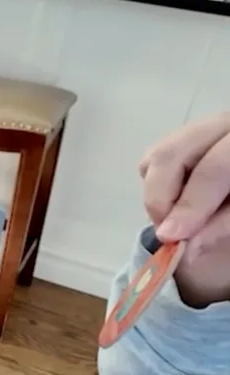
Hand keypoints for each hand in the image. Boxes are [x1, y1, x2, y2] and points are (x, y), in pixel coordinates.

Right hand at [140, 112, 229, 247]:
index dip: (189, 206)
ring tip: (175, 216)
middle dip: (159, 198)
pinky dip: (158, 184)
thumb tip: (185, 249)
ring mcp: (198, 127)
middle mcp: (218, 126)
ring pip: (155, 155)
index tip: (171, 238)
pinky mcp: (183, 135)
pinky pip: (154, 158)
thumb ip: (220, 226)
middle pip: (168, 155)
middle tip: (164, 230)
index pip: (210, 171)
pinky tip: (179, 198)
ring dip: (155, 193)